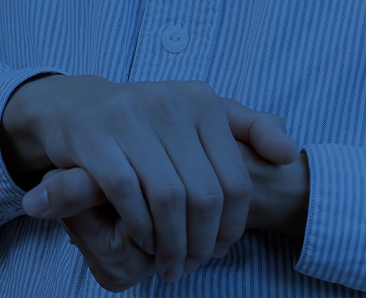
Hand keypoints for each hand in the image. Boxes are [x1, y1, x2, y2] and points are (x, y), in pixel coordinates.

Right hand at [0, 74, 296, 283]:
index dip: (230, 228)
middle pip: (204, 196)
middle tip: (192, 265)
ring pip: (169, 199)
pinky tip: (143, 241)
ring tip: (170, 264)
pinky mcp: (95, 138)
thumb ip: (250, 129)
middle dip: (201, 243)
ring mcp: (129, 118)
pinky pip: (128, 196)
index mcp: (202, 101)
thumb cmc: (149, 123)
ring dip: (171, 244)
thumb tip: (289, 154)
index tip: (217, 250)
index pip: (234, 182)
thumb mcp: (201, 115)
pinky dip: (139, 228)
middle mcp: (168, 102)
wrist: (76, 108)